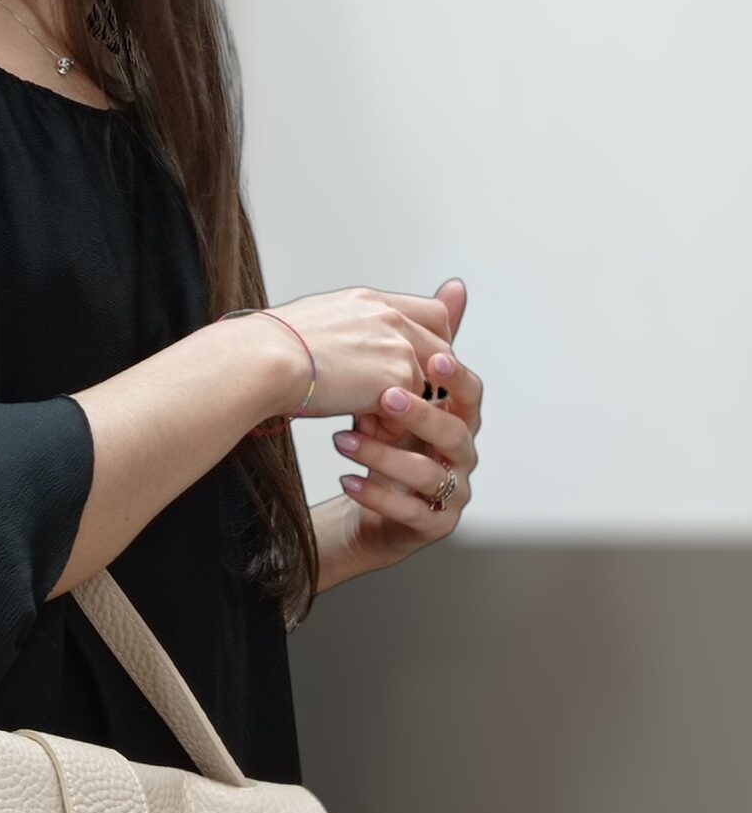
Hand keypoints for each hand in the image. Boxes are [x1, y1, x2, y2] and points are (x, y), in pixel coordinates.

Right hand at [258, 281, 458, 425]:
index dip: (430, 341)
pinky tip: (364, 430)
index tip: (416, 365)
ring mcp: (397, 344)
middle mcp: (389, 317)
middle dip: (427, 379)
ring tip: (369, 423)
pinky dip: (390, 425)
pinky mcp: (397, 376)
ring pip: (425, 382)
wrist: (265, 360)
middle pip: (441, 346)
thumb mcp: (310, 325)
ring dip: (404, 407)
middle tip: (401, 403)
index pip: (428, 312)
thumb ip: (339, 331)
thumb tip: (330, 347)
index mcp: (368, 301)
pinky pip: (409, 409)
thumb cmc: (267, 349)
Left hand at [331, 279, 480, 570]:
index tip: (432, 358)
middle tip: (384, 398)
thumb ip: (425, 344)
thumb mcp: (401, 389)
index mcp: (461, 419)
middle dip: (421, 415)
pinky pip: (408, 511)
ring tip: (341, 441)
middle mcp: (463, 456)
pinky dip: (376, 495)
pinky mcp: (432, 525)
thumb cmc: (388, 440)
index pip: (471, 393)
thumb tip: (455, 286)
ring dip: (383, 455)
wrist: (368, 503)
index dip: (456, 378)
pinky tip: (347, 480)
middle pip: (454, 433)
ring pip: (426, 474)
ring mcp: (451, 493)